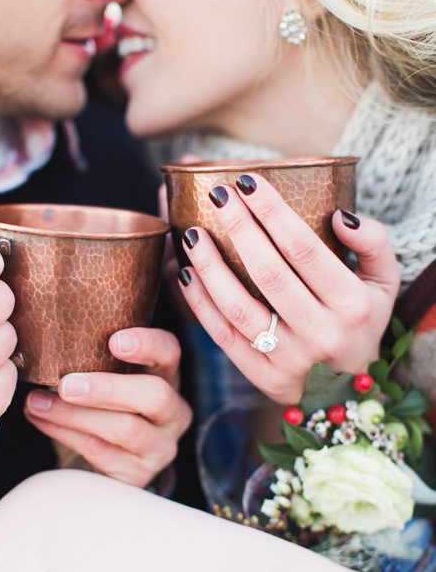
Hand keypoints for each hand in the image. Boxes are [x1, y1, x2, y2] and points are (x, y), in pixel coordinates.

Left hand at [24, 327, 192, 487]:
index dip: (148, 345)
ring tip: (37, 403)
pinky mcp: (139, 472)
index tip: (115, 341)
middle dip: (108, 389)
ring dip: (74, 415)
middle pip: (154, 396)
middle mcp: (173, 411)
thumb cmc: (102, 403)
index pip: (170, 353)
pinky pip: (101, 452)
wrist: (107, 457)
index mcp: (167, 375)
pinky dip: (65, 434)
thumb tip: (43, 336)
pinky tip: (41, 419)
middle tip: (66, 384)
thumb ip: (92, 356)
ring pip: (124, 429)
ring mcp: (160, 445)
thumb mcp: (107, 376)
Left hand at [176, 174, 400, 404]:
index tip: (247, 182)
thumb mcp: (385, 281)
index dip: (273, 213)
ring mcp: (291, 361)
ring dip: (210, 268)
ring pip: (239, 309)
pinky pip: (224, 339)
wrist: (354, 389)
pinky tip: (185, 274)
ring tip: (191, 235)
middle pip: (269, 274)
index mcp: (353, 306)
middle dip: (239, 228)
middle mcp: (323, 335)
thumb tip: (339, 215)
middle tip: (217, 195)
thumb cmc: (363, 320)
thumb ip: (374, 242)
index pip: (305, 249)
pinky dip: (200, 305)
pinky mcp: (265, 379)